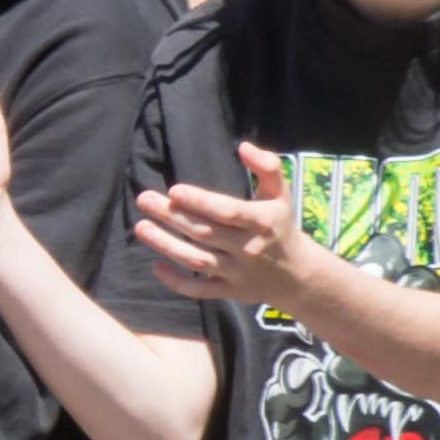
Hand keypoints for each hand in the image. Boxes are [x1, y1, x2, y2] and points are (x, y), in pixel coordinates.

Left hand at [135, 141, 322, 305]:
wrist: (298, 275)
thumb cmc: (281, 226)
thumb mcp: (281, 194)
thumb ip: (267, 166)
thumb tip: (243, 147)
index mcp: (262, 221)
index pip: (228, 212)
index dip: (201, 202)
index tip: (174, 191)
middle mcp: (248, 248)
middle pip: (205, 233)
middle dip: (172, 217)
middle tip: (144, 200)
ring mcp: (237, 273)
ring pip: (197, 260)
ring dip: (166, 245)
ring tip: (141, 227)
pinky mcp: (229, 292)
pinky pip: (200, 290)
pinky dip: (177, 282)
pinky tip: (156, 266)